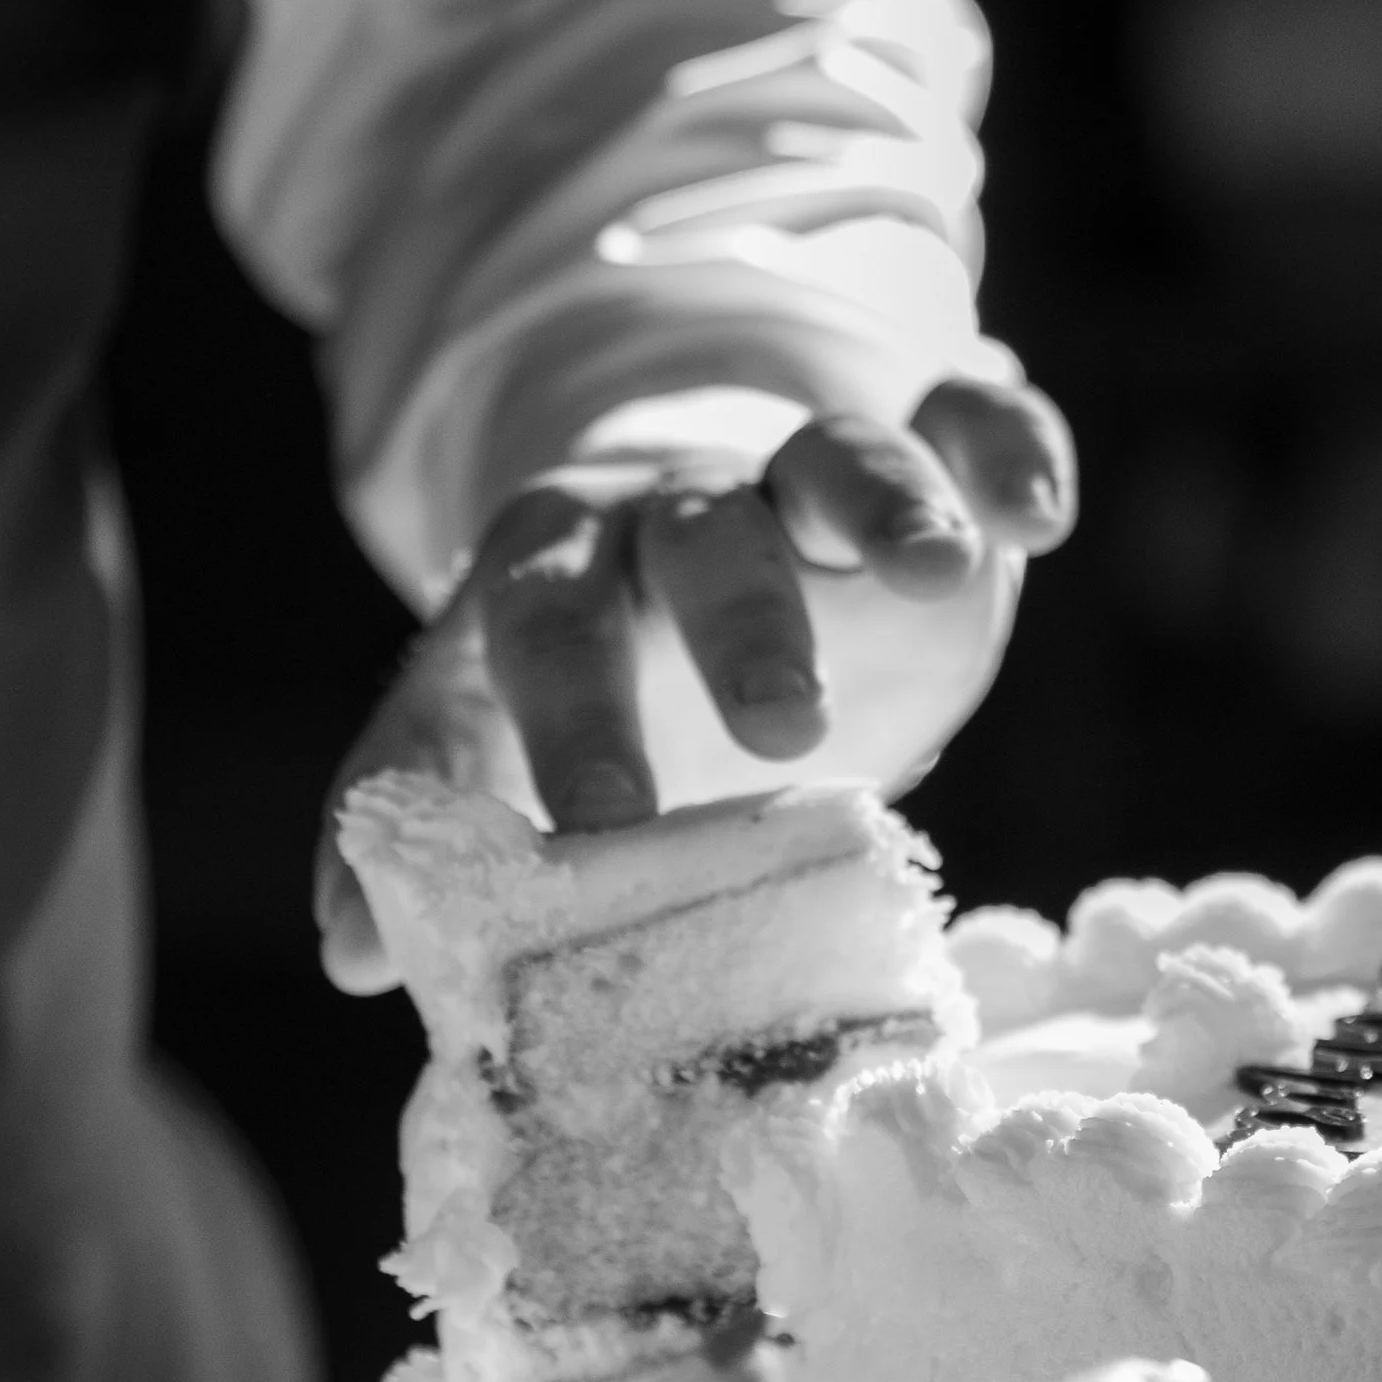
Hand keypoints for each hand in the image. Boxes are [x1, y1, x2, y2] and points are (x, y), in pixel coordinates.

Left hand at [316, 370, 1075, 991]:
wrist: (733, 563)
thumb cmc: (621, 689)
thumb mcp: (518, 740)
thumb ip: (443, 813)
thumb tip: (345, 957)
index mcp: (559, 577)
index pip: (539, 634)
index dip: (563, 722)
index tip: (596, 823)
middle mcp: (677, 513)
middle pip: (692, 541)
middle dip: (735, 626)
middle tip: (779, 732)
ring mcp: (804, 480)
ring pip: (833, 462)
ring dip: (880, 507)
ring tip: (933, 574)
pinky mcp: (927, 459)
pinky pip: (962, 424)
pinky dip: (1000, 449)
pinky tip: (1036, 512)